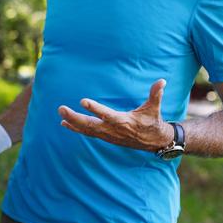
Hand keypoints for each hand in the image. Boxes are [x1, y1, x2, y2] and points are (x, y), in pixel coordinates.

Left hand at [58, 79, 173, 151]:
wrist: (154, 142)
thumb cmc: (152, 121)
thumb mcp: (154, 108)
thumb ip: (156, 94)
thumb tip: (162, 81)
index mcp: (124, 121)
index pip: (107, 115)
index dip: (95, 108)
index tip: (83, 101)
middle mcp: (113, 130)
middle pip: (90, 125)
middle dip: (75, 117)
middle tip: (61, 108)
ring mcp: (108, 135)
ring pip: (87, 130)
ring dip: (73, 121)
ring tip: (61, 113)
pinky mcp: (105, 137)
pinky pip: (88, 133)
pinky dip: (76, 129)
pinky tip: (64, 123)